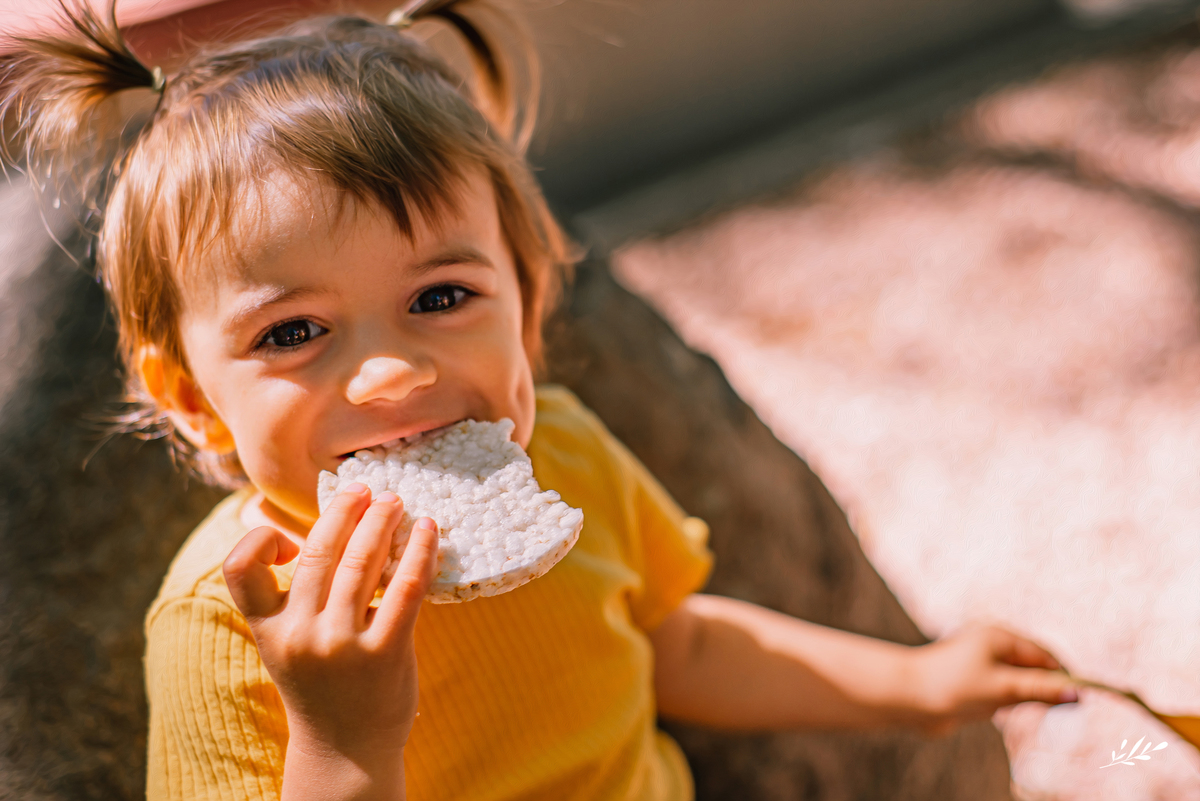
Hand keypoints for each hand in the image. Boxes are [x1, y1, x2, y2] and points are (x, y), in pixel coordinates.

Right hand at [222, 483, 438, 798]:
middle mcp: (300, 634)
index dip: (257, 540)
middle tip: (367, 487)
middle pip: (319, 553)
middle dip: (345, 510)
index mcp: (269, 629)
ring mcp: (343, 645)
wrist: (345, 751)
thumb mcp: (288, 644)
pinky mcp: (386, 653)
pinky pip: (405, 587)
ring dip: (382, 523)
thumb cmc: (320, 684)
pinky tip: (428, 531)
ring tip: (396, 502)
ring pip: (363, 563)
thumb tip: (316, 528)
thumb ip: (292, 596)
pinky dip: (419, 552)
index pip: (239, 570)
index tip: (290, 533)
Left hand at [911, 621, 1077, 737]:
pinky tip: (1006, 713)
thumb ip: (1039, 689)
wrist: (906, 699)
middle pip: (1035, 667)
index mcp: (1000, 637)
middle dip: (1049, 687)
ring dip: (1031, 696)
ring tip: (1028, 710)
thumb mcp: (1002, 688)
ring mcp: (984, 665)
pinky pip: (1005, 691)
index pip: (1046, 655)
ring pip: (1021, 681)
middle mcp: (993, 646)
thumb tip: (1078, 692)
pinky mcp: (975, 683)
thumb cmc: (952, 686)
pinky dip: (1013, 702)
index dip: (1065, 676)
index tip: (1082, 700)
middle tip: (1061, 711)